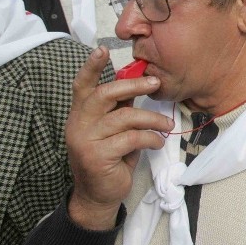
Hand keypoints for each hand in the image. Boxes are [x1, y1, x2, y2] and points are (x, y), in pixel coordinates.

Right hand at [66, 47, 173, 229]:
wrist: (99, 195)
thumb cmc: (110, 158)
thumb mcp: (114, 130)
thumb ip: (120, 109)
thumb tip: (139, 83)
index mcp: (81, 114)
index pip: (82, 86)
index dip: (91, 67)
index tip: (102, 49)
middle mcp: (78, 124)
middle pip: (104, 95)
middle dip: (133, 86)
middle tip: (156, 83)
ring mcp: (85, 141)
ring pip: (125, 117)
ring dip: (152, 119)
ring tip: (167, 126)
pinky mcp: (97, 156)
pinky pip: (131, 138)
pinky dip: (150, 138)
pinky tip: (158, 142)